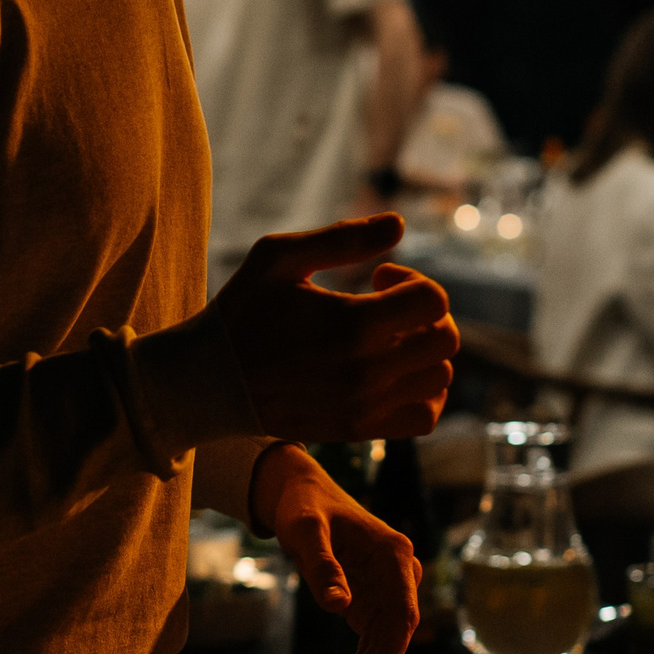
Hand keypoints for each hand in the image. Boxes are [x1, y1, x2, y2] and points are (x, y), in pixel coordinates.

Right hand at [214, 214, 456, 442]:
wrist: (208, 382)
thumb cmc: (242, 311)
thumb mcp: (279, 257)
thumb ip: (342, 238)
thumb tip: (400, 224)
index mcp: (351, 324)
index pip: (432, 300)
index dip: (413, 278)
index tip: (378, 277)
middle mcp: (366, 371)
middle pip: (445, 339)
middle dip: (426, 312)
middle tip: (387, 306)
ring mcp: (364, 406)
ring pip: (439, 378)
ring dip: (424, 350)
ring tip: (388, 338)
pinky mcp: (358, 430)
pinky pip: (423, 418)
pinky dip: (424, 393)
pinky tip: (394, 372)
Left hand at [253, 444, 420, 653]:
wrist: (300, 494)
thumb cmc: (304, 506)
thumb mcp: (304, 530)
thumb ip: (322, 566)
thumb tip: (339, 609)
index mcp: (395, 556)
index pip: (403, 613)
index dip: (390, 653)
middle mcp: (399, 578)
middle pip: (391, 639)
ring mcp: (386, 595)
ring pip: (376, 650)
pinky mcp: (369, 607)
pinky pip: (362, 646)